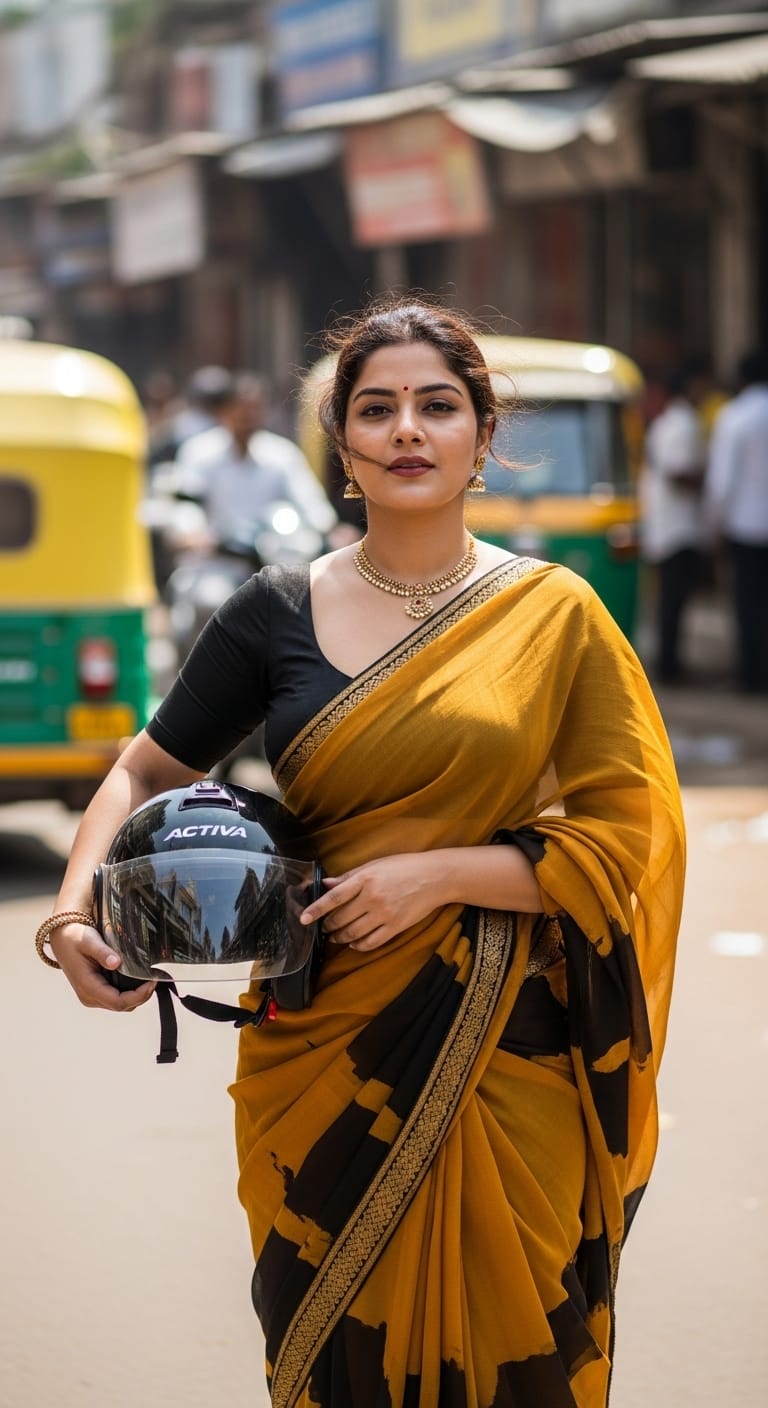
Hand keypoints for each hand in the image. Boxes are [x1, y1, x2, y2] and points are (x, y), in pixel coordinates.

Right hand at [50, 920, 155, 1011]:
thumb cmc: (74, 938)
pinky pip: (117, 998)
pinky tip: (139, 979)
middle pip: (122, 1006)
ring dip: (137, 995)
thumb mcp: (88, 940)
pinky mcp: (96, 991)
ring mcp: (93, 996)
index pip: (119, 1002)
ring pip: (121, 1004)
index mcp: (88, 988)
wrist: (62, 937)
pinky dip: (131, 992)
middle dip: (141, 996)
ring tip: (150, 979)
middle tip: (155, 979)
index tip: (152, 981)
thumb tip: (116, 962)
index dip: (139, 995)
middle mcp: (90, 997)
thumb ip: (102, 952)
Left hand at [299, 853, 443, 951]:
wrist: (435, 877)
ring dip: (340, 937)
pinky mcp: (396, 927)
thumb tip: (326, 884)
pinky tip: (353, 943)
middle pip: (341, 918)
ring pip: (353, 933)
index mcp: (365, 879)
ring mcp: (385, 914)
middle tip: (324, 926)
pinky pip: (371, 942)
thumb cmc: (403, 867)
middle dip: (328, 925)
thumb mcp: (375, 865)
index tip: (303, 919)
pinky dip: (358, 945)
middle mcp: (373, 897)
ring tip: (335, 936)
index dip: (316, 910)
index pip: (334, 897)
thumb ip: (349, 877)